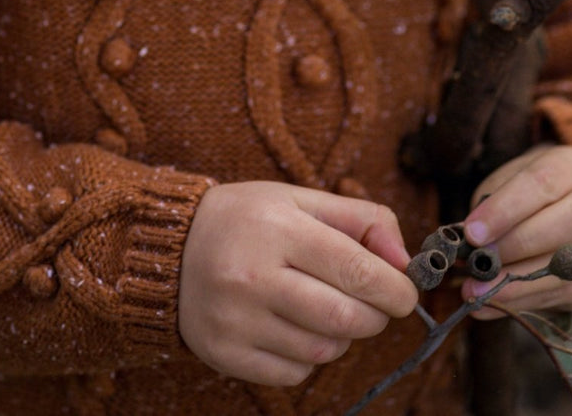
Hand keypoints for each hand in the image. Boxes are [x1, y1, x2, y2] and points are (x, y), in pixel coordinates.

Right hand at [177, 181, 417, 385]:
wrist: (166, 248)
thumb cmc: (245, 220)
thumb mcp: (297, 199)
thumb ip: (359, 219)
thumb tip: (404, 259)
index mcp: (277, 228)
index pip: (358, 270)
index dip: (396, 289)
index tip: (405, 292)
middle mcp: (253, 275)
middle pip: (346, 318)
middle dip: (374, 316)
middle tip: (370, 303)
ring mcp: (237, 320)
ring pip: (323, 351)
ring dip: (340, 336)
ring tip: (321, 308)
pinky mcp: (225, 354)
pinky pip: (294, 374)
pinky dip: (306, 358)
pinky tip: (290, 327)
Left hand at [463, 143, 571, 318]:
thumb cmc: (542, 187)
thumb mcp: (518, 176)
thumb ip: (496, 201)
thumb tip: (469, 239)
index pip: (543, 184)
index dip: (506, 210)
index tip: (472, 232)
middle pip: (568, 225)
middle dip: (517, 246)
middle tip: (476, 261)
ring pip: (568, 270)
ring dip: (517, 285)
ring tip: (476, 292)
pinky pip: (563, 297)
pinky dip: (523, 302)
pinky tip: (491, 304)